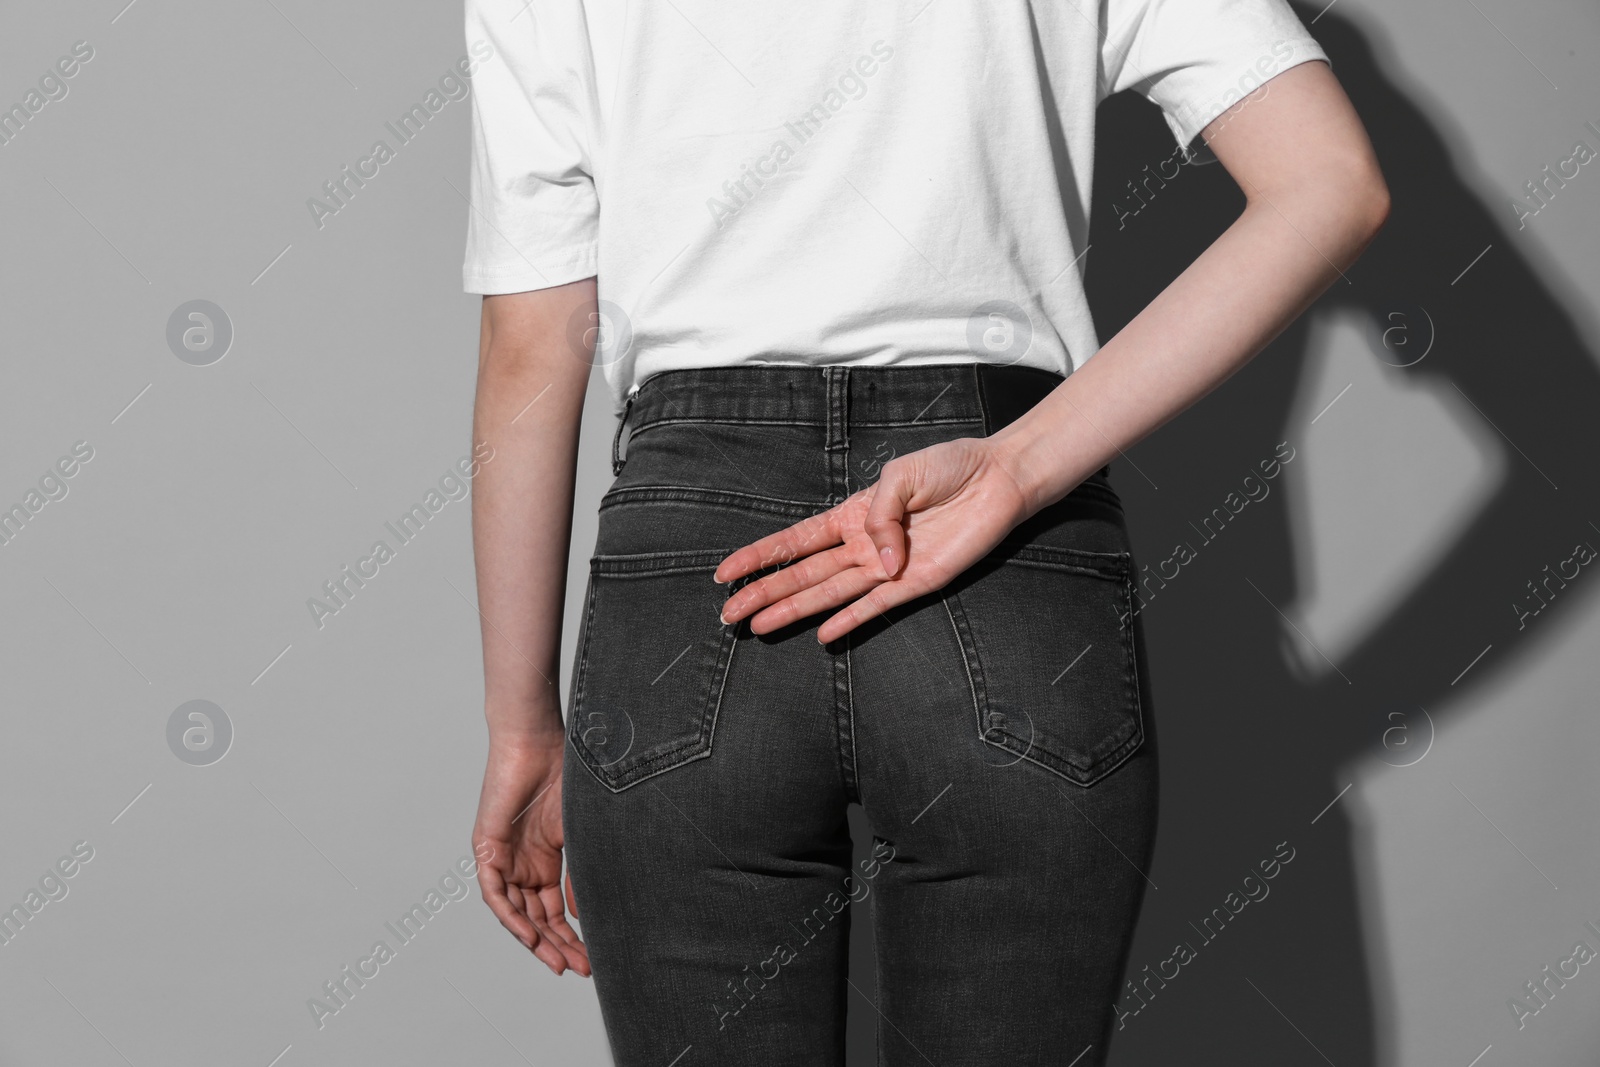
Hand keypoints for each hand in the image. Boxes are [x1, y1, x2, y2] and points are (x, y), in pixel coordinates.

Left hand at [472, 731, 590, 975]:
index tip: (592, 959)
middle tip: (581, 968)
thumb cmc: (563, 773)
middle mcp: (522, 864)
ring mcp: (503, 857)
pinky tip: (530, 936)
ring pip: (516, 912)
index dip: (572, 935)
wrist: (537, 739)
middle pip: (537, 917)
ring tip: (559, 961)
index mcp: (545, 860)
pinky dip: (511, 916)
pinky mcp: (486, 848)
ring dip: (536, 939)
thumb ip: (579, 875)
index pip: (555, 909)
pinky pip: (494, 893)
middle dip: (558, 945)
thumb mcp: (578, 833)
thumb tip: (584, 917)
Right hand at [715, 437, 1034, 642]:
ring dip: (794, 610)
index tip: (725, 573)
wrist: (997, 480)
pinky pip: (876, 607)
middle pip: (803, 573)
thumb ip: (879, 516)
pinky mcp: (916, 584)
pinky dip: (850, 621)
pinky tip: (822, 636)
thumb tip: (878, 563)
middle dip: (764, 592)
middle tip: (728, 614)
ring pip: (829, 593)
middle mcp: (863, 545)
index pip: (795, 540)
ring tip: (758, 626)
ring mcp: (886, 567)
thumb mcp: (901, 476)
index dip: (759, 556)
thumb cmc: (949, 468)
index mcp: (852, 514)